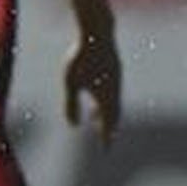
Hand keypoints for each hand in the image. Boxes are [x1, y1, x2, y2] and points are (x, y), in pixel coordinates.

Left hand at [63, 27, 121, 145]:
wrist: (97, 35)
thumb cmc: (80, 59)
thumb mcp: (70, 83)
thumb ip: (71, 105)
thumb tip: (73, 126)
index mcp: (106, 97)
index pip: (108, 123)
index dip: (106, 137)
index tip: (106, 150)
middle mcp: (114, 91)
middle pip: (113, 114)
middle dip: (108, 127)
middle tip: (105, 139)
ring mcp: (116, 80)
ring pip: (113, 101)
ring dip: (106, 112)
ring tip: (97, 120)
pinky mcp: (113, 71)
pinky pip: (111, 90)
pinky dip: (106, 99)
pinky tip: (97, 97)